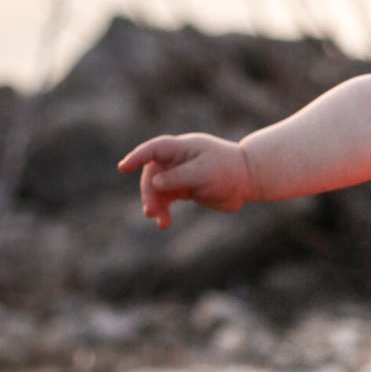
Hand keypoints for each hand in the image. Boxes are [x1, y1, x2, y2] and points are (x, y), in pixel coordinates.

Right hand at [117, 132, 254, 229]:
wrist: (247, 180)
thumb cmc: (228, 171)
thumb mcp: (204, 174)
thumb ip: (179, 177)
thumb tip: (155, 181)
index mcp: (181, 148)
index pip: (154, 149)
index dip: (137, 157)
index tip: (123, 168)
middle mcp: (176, 159)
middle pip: (152, 174)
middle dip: (149, 193)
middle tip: (150, 211)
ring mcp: (178, 174)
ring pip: (156, 189)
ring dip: (155, 204)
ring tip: (161, 222)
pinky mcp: (182, 188)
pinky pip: (165, 199)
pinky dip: (163, 211)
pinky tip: (164, 223)